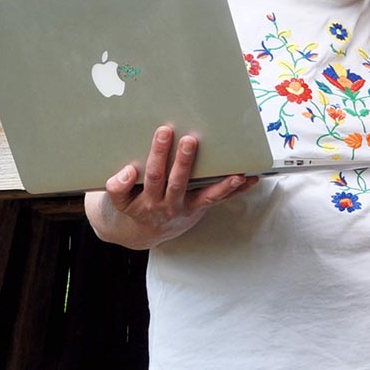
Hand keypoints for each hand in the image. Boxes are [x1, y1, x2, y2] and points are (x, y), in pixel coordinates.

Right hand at [98, 125, 258, 247]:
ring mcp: (187, 207)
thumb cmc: (134, 204)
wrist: (144, 231)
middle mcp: (167, 205)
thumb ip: (118, 187)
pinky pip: (219, 200)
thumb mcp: (119, 200)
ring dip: (222, 184)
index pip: (151, 176)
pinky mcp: (201, 208)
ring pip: (206, 196)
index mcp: (146, 200)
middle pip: (176, 182)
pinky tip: (251, 178)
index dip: (155, 158)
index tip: (159, 138)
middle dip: (183, 160)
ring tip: (236, 174)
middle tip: (189, 140)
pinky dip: (236, 189)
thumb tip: (129, 171)